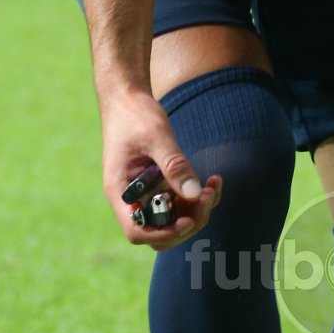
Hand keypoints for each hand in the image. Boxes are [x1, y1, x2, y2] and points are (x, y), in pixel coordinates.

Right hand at [100, 88, 221, 250]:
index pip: (137, 230)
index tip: (187, 220)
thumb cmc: (135, 114)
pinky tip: (212, 181)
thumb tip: (195, 194)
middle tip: (207, 197)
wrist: (128, 99)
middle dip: (188, 222)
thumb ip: (174, 165)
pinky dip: (199, 199)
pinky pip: (182, 205)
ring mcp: (147, 195)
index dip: (163, 233)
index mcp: (120, 191)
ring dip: (198, 211)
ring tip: (212, 186)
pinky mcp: (160, 188)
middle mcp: (132, 199)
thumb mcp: (156, 136)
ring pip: (174, 221)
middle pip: (160, 232)